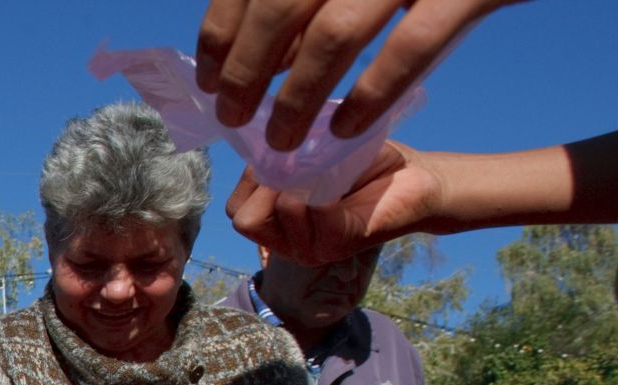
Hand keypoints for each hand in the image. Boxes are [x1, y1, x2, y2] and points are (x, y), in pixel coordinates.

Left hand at [195, 0, 521, 150]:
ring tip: (280, 139)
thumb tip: (258, 59)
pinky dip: (370, 94)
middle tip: (233, 117)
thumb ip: (307, 4)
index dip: (220, 32)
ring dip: (298, 95)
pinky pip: (410, 46)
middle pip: (280, 7)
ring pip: (335, 33)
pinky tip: (342, 131)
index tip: (208, 79)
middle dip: (245, 70)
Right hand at [225, 141, 447, 264]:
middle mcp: (290, 245)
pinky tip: (340, 182)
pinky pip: (305, 211)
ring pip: (269, 215)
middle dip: (261, 186)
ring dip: (291, 184)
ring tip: (322, 175)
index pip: (236, 210)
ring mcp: (311, 250)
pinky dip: (318, 187)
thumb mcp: (310, 157)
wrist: (419, 177)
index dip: (251, 179)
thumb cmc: (365, 163)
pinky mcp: (336, 244)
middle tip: (297, 170)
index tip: (281, 159)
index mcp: (279, 226)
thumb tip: (255, 141)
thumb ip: (279, 159)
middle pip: (243, 221)